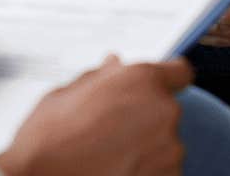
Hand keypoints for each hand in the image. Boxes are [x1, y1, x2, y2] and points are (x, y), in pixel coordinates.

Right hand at [0, 57, 191, 175]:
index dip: (167, 78)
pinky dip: (145, 170)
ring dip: (145, 146)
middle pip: (165, 109)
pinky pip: (162, 169)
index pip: (179, 71)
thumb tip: (113, 65)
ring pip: (164, 143)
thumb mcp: (67, 95)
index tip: (155, 87)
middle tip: (112, 128)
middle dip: (145, 116)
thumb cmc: (49, 138)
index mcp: (142, 80)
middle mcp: (163, 111)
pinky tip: (115, 170)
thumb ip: (100, 78)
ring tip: (109, 154)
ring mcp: (169, 150)